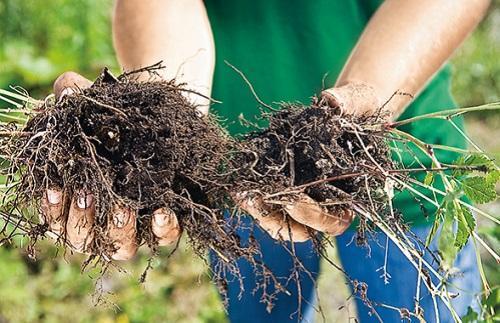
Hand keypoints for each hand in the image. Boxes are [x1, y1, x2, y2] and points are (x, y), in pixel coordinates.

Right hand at [41, 72, 181, 259]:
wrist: (162, 120)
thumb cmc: (118, 117)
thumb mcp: (95, 103)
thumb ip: (74, 94)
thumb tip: (69, 91)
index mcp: (74, 203)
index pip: (55, 216)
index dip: (52, 206)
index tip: (57, 185)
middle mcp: (101, 222)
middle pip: (82, 239)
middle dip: (82, 220)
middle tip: (89, 195)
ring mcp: (134, 227)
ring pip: (121, 247)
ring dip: (120, 232)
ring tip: (124, 209)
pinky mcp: (165, 223)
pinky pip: (164, 236)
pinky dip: (164, 229)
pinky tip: (164, 212)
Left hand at [234, 84, 379, 241]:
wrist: (345, 105)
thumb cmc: (360, 108)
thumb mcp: (359, 102)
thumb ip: (349, 103)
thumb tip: (332, 103)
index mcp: (353, 195)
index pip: (333, 221)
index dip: (313, 215)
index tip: (293, 201)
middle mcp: (326, 201)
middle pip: (301, 227)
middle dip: (276, 216)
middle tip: (255, 198)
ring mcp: (303, 193)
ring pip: (280, 216)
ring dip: (259, 208)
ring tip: (240, 192)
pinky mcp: (284, 181)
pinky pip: (267, 196)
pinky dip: (253, 192)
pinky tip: (237, 182)